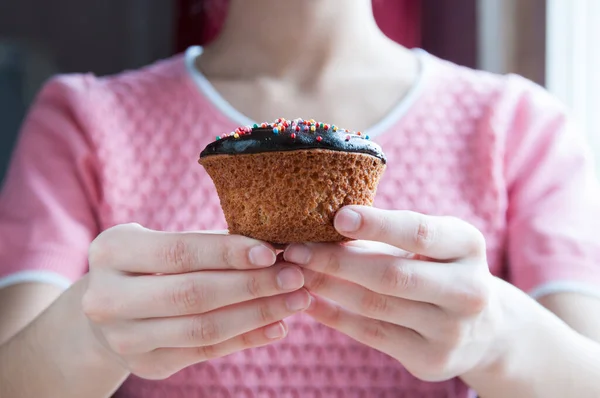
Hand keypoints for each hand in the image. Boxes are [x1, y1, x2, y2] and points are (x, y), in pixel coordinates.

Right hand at [82, 224, 309, 379]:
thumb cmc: (150, 264)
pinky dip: (247, 338)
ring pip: (203, 328)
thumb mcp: (162, 243)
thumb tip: (273, 245)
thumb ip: (207, 245)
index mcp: (111, 252)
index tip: (271, 250)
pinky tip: (277, 326)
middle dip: (252, 285)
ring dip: (258, 314)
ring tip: (296, 300)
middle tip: (295, 277)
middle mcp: (107, 298)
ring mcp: (124, 338)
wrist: (109, 312)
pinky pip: (206, 351)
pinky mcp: (147, 365)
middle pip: (193, 293)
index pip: (179, 252)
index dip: (228, 252)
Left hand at [284, 206, 505, 381]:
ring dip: (327, 287)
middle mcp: (468, 290)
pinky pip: (371, 334)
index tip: (337, 216)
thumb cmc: (440, 270)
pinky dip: (334, 316)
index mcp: (468, 245)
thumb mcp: (430, 245)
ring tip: (294, 273)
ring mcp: (451, 330)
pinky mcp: (431, 359)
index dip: (377, 224)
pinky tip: (309, 301)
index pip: (418, 232)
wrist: (483, 329)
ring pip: (375, 306)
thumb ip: (385, 236)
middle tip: (294, 249)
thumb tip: (321, 226)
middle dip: (335, 261)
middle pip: (391, 274)